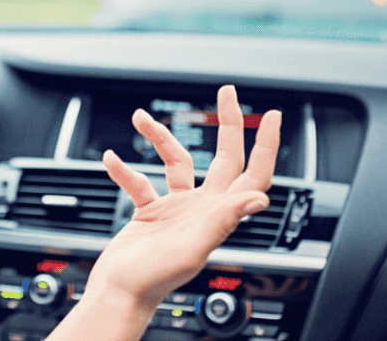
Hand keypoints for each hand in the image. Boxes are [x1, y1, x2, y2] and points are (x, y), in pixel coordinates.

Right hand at [49, 85, 279, 340]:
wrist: (120, 293)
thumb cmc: (154, 279)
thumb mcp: (193, 247)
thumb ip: (224, 220)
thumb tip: (260, 199)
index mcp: (218, 215)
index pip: (253, 174)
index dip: (266, 145)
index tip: (273, 116)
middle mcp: (202, 208)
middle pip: (224, 158)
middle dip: (228, 124)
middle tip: (227, 93)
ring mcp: (177, 209)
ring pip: (177, 162)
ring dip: (161, 138)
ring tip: (141, 117)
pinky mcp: (151, 212)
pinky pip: (140, 182)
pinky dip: (125, 169)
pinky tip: (112, 158)